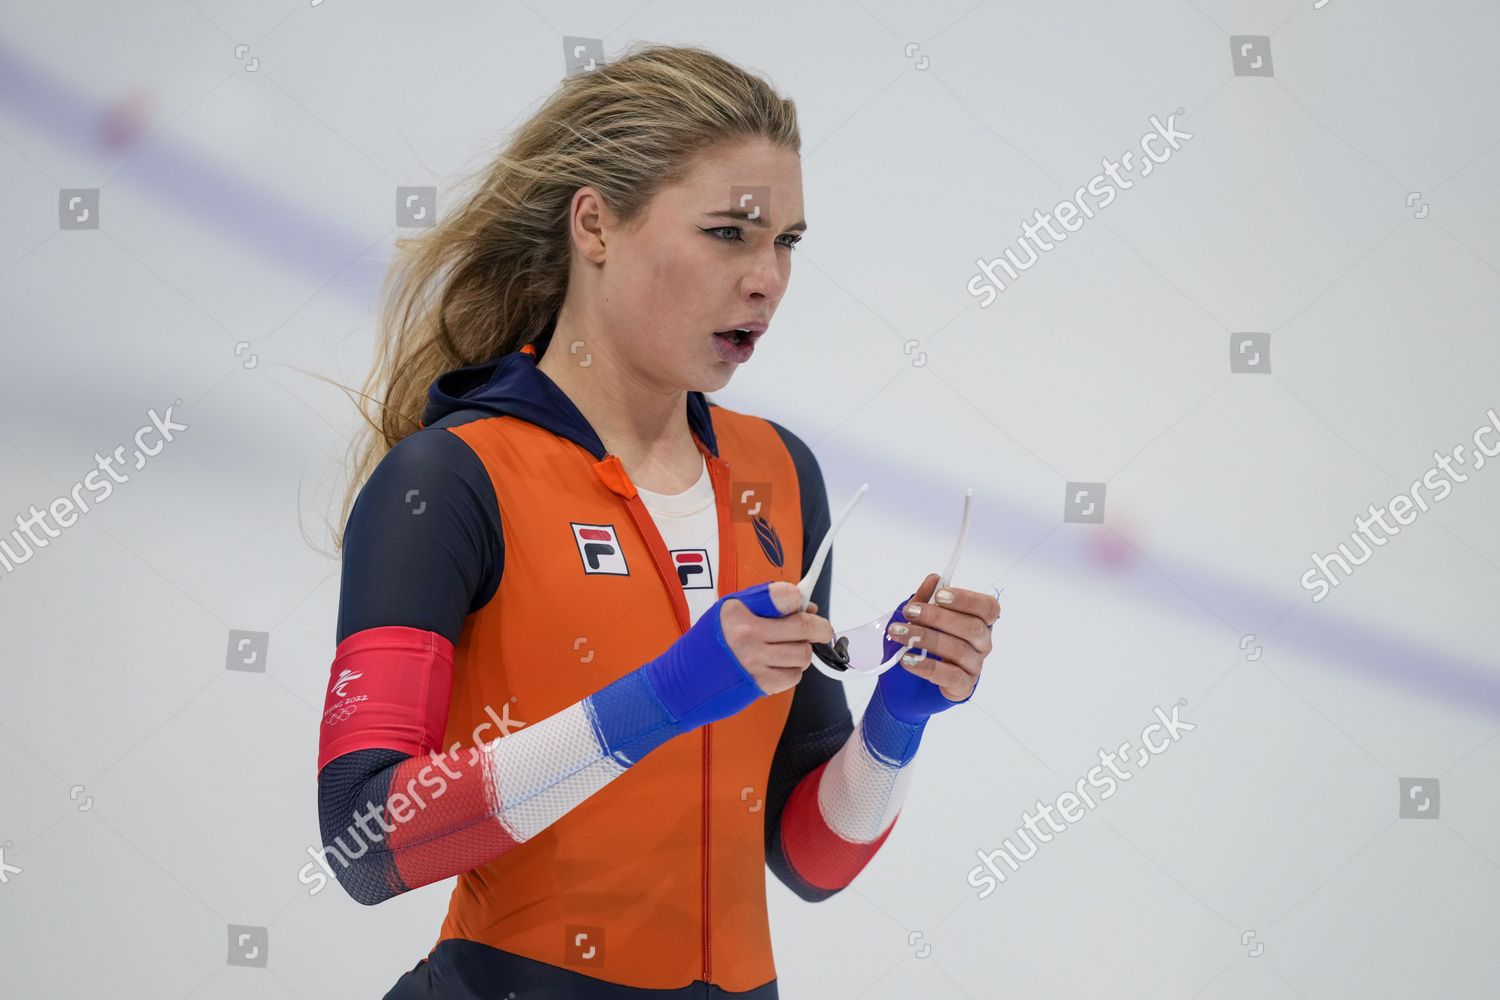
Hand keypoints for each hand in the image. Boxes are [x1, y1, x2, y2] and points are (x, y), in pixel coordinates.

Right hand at [640, 580, 830, 733]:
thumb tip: (807, 607)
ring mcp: (754, 661)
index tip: (801, 604)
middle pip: (804, 627)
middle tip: (822, 630)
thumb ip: (765, 606)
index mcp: (737, 610)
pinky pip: (794, 676)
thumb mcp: (727, 612)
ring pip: (803, 654)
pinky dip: (792, 672)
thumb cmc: (706, 645)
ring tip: (788, 651)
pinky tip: (776, 667)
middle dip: (821, 628)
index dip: (799, 600)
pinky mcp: (759, 684)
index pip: (786, 596)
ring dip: (802, 653)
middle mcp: (747, 634)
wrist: (679, 683)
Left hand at [876, 573, 1000, 723]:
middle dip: (937, 617)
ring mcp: (974, 666)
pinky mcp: (963, 687)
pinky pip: (951, 676)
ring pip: (959, 650)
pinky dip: (927, 667)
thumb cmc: (917, 645)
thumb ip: (924, 599)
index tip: (939, 596)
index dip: (966, 600)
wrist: (904, 683)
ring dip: (925, 639)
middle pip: (972, 627)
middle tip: (909, 612)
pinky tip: (907, 660)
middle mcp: (982, 643)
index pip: (988, 608)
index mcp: (978, 621)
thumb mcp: (915, 619)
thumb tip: (934, 579)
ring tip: (899, 634)